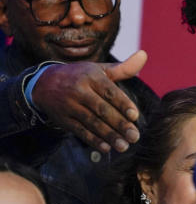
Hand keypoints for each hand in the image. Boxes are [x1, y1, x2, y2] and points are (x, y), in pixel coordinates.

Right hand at [31, 50, 147, 152]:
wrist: (44, 82)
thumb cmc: (81, 76)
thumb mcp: (99, 69)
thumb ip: (123, 68)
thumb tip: (144, 55)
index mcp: (91, 77)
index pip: (109, 92)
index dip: (122, 104)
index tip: (135, 116)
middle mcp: (79, 90)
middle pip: (101, 110)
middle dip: (119, 124)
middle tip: (135, 137)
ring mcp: (69, 105)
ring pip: (91, 122)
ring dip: (108, 136)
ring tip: (124, 146)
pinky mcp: (62, 118)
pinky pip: (79, 130)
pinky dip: (92, 140)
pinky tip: (106, 148)